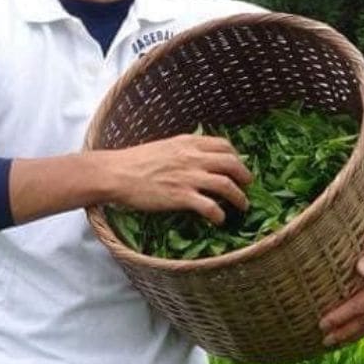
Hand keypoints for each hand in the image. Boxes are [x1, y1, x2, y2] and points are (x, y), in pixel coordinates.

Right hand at [102, 134, 252, 223]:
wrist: (116, 173)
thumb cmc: (134, 161)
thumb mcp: (164, 146)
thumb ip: (183, 150)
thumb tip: (196, 157)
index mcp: (188, 143)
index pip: (224, 145)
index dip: (237, 156)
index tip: (238, 166)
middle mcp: (193, 158)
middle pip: (233, 164)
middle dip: (245, 176)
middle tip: (247, 186)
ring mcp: (189, 177)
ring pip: (227, 185)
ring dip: (240, 198)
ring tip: (243, 206)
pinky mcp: (182, 197)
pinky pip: (211, 206)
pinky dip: (220, 214)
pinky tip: (219, 220)